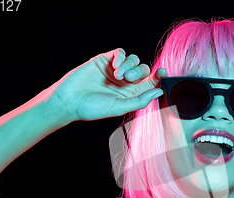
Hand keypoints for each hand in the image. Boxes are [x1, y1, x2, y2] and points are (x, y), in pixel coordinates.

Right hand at [46, 48, 166, 121]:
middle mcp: (126, 82)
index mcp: (132, 94)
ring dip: (129, 65)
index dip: (159, 77)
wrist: (70, 100)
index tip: (163, 73)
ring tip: (117, 75)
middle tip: (127, 79)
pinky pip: (120, 52)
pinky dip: (121, 57)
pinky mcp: (105, 60)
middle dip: (139, 72)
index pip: (151, 83)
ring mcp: (116, 70)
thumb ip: (141, 100)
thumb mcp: (120, 107)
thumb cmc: (94, 108)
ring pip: (134, 59)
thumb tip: (159, 91)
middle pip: (144, 69)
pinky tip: (115, 66)